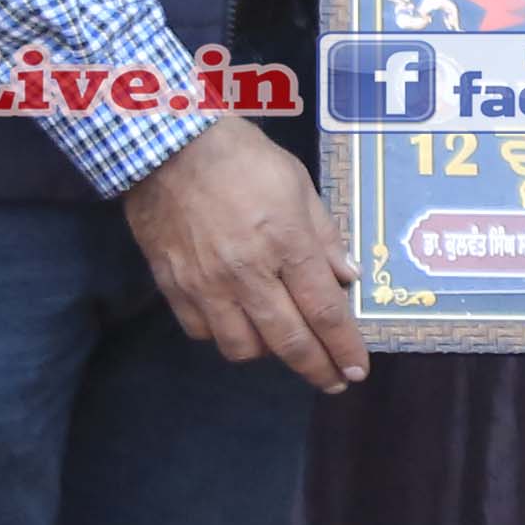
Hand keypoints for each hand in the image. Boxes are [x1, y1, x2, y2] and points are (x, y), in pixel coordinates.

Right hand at [125, 111, 364, 386]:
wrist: (167, 144)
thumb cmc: (241, 157)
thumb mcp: (298, 184)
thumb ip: (323, 236)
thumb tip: (349, 278)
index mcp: (286, 243)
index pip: (324, 311)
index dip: (344, 346)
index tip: (357, 369)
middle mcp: (248, 273)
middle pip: (289, 341)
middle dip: (318, 368)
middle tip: (334, 380)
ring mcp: (207, 284)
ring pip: (243, 348)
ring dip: (269, 354)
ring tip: (283, 344)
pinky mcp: (174, 287)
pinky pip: (202, 332)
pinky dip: (224, 336)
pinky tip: (237, 323)